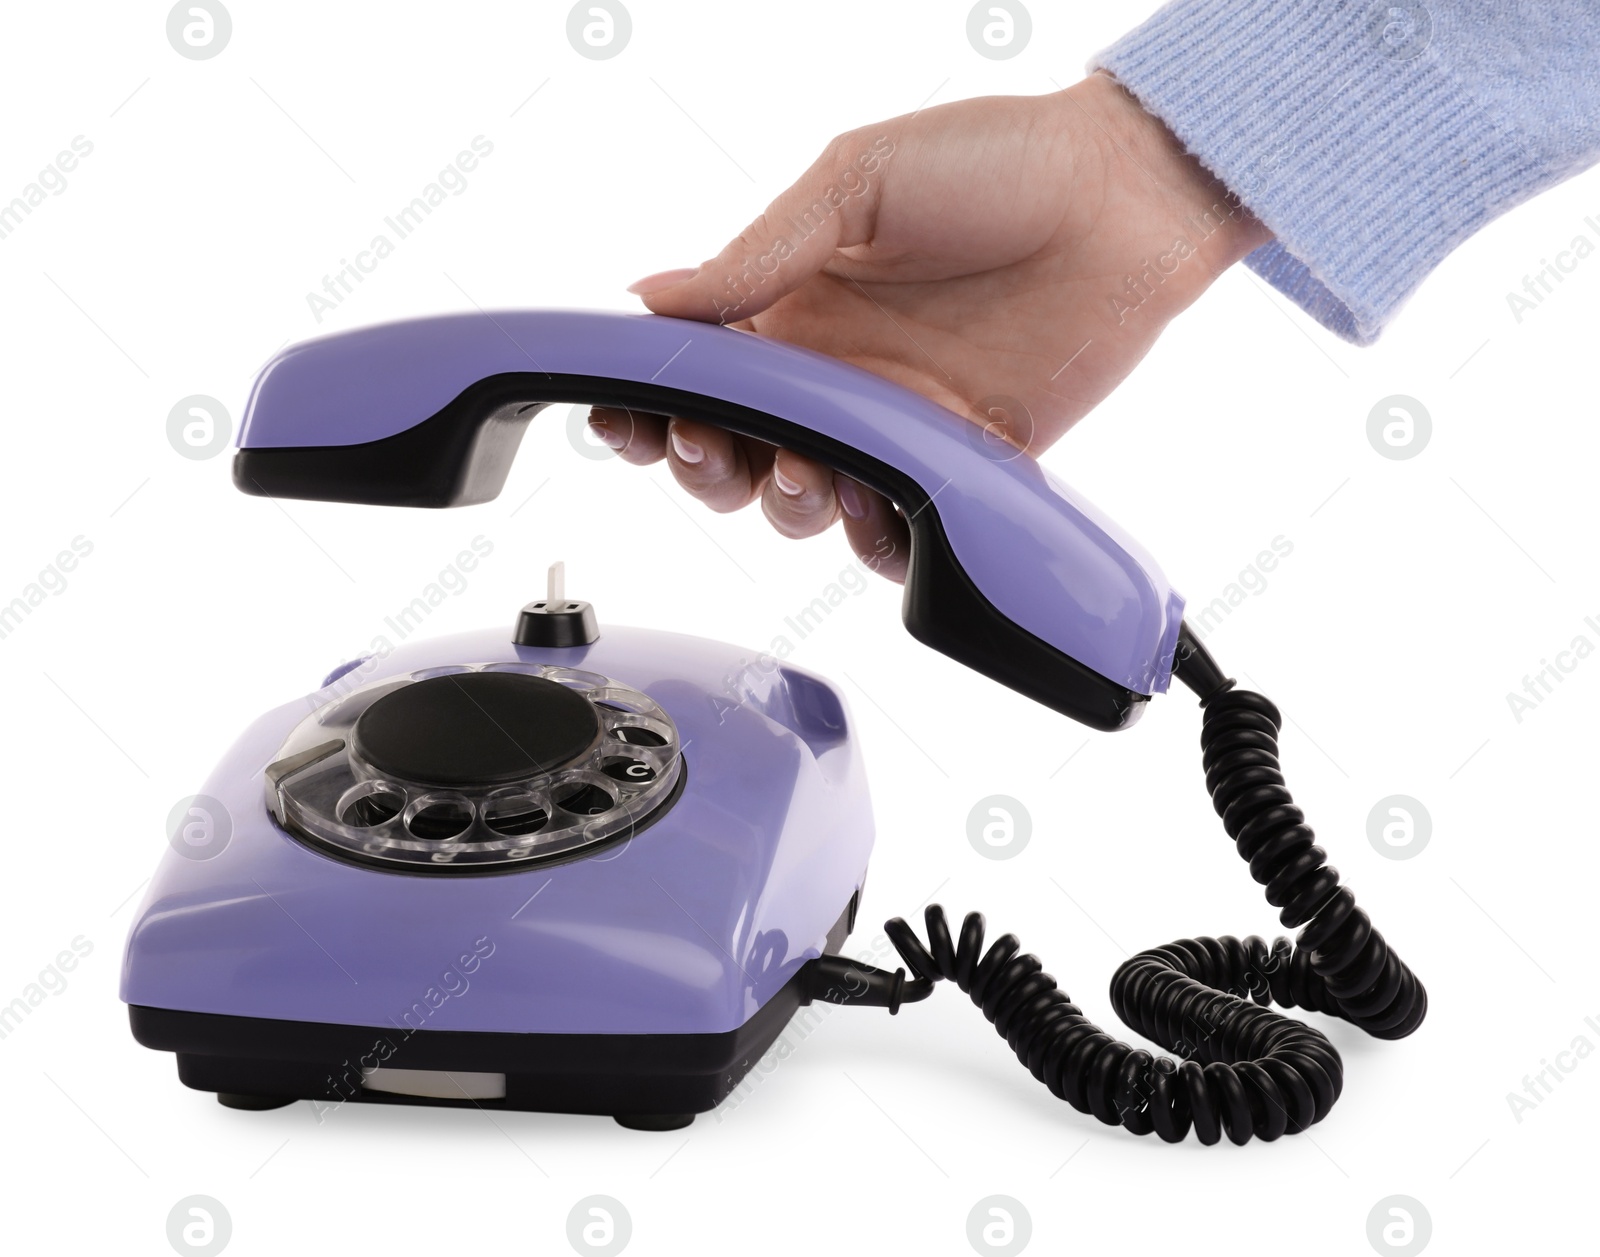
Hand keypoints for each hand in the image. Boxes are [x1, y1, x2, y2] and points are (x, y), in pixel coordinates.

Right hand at [590, 72, 1269, 581]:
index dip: (653, 406)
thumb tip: (653, 296)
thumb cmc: (997, 162)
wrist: (1124, 198)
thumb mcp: (856, 182)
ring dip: (789, 504)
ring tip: (813, 472)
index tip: (627, 418)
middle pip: (737, 457)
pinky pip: (900, 532)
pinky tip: (875, 512)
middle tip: (718, 447)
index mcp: (793, 306)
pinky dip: (874, 543)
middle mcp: (835, 375)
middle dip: (708, 467)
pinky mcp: (961, 462)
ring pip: (805, 505)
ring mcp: (895, 423)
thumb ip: (759, 251)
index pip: (699, 375)